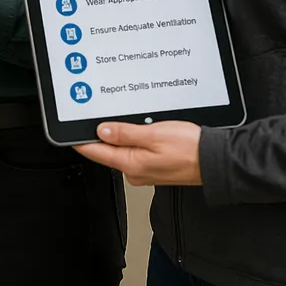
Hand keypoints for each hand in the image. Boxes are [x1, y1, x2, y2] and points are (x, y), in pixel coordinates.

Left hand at [73, 121, 202, 185]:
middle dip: (99, 133)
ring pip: (122, 150)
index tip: (69, 130)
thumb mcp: (153, 134)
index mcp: (131, 164)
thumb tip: (101, 130)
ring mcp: (145, 170)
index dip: (80, 139)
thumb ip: (125, 133)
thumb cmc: (190, 149)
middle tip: (91, 114)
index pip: (95, 151)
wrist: (216, 161)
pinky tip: (137, 130)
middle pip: (106, 151)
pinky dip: (133, 140)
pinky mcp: (155, 166)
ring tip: (115, 119)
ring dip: (118, 136)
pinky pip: (136, 152)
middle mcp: (135, 171)